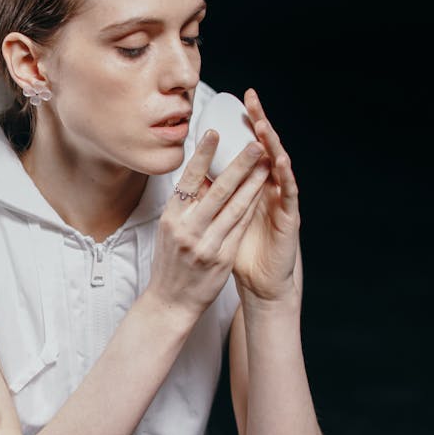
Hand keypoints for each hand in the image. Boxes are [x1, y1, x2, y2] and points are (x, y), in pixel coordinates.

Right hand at [148, 126, 270, 319]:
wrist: (170, 302)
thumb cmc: (170, 263)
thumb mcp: (168, 231)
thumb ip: (183, 207)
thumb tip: (197, 177)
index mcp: (171, 218)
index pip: (188, 180)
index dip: (202, 155)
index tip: (215, 132)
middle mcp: (187, 229)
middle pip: (217, 191)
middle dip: (239, 164)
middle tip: (254, 144)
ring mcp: (205, 245)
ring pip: (234, 208)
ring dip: (253, 183)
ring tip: (266, 164)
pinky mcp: (222, 258)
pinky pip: (240, 228)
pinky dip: (252, 208)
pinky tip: (262, 194)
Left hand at [231, 88, 300, 301]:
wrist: (261, 284)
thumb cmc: (240, 253)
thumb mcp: (220, 221)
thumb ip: (213, 199)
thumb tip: (193, 178)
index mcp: (250, 188)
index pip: (245, 150)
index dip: (240, 127)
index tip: (231, 102)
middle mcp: (268, 190)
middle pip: (262, 150)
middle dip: (257, 123)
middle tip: (251, 98)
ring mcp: (281, 202)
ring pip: (278, 166)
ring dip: (272, 144)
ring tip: (262, 125)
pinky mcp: (291, 218)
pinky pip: (289, 193)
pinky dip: (285, 176)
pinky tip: (280, 160)